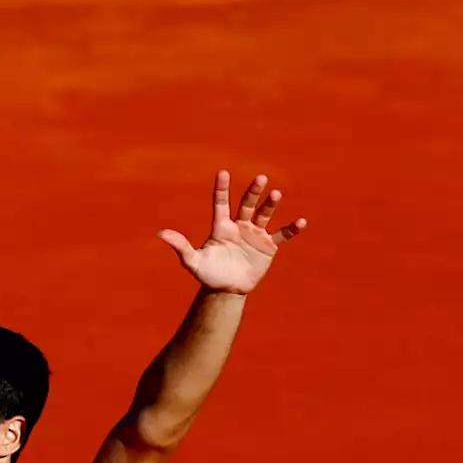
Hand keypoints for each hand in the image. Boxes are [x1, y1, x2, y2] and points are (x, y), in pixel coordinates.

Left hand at [158, 170, 306, 294]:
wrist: (226, 289)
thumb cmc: (208, 274)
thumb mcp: (192, 261)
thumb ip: (180, 246)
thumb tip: (161, 233)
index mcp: (221, 226)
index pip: (221, 203)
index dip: (222, 189)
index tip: (223, 173)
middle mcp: (239, 226)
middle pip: (247, 204)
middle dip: (253, 192)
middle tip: (260, 178)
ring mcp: (255, 234)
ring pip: (265, 215)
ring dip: (271, 205)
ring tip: (276, 194)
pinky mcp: (268, 246)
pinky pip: (282, 235)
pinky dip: (291, 229)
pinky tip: (301, 222)